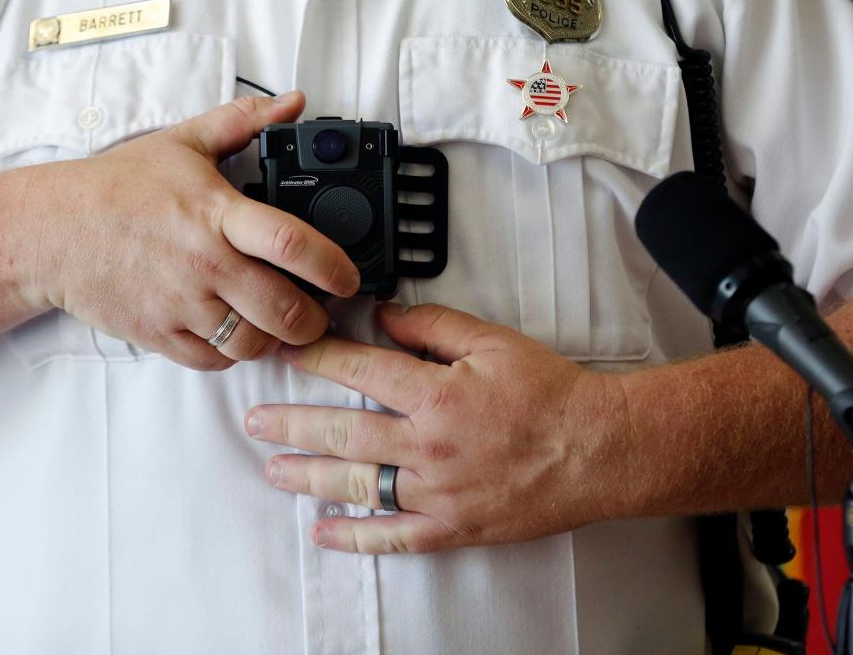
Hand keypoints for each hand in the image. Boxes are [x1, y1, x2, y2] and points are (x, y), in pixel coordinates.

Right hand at [18, 91, 360, 369]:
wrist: (50, 231)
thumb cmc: (115, 188)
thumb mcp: (182, 143)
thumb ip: (243, 122)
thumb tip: (293, 103)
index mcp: (216, 214)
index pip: (292, 244)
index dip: (334, 267)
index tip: (350, 278)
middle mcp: (204, 263)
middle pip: (283, 309)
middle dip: (315, 320)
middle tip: (321, 313)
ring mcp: (181, 303)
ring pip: (252, 343)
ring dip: (275, 341)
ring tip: (279, 327)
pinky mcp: (159, 333)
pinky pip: (213, 360)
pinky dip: (232, 354)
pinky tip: (235, 335)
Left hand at [244, 302, 633, 553]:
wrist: (600, 449)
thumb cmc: (551, 394)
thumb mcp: (493, 341)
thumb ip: (432, 326)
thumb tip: (383, 315)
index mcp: (437, 394)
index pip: (359, 372)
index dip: (315, 359)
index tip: (285, 353)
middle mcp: (429, 445)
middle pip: (343, 433)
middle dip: (291, 424)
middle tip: (253, 421)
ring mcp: (438, 491)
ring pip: (359, 485)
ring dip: (309, 478)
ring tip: (272, 470)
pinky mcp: (454, 526)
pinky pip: (396, 537)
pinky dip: (357, 537)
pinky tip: (324, 533)